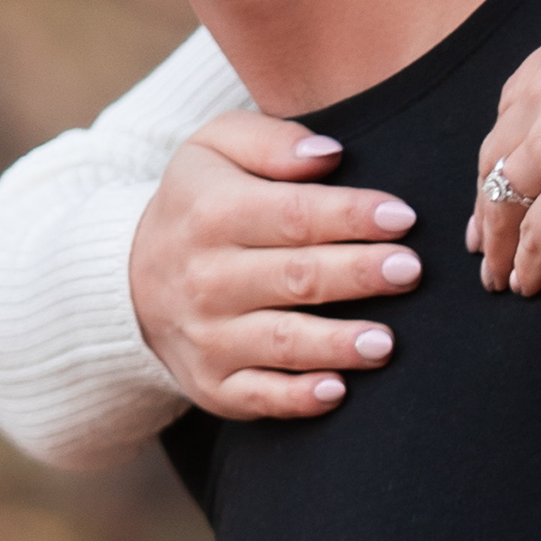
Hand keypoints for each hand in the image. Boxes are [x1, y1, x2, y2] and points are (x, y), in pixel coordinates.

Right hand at [131, 109, 420, 420]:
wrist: (130, 278)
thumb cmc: (199, 203)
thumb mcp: (214, 148)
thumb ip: (270, 141)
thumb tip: (329, 154)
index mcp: (211, 212)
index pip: (293, 215)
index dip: (350, 215)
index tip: (402, 217)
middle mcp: (206, 278)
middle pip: (295, 277)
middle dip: (357, 274)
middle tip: (410, 270)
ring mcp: (208, 336)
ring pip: (281, 341)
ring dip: (336, 344)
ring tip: (385, 342)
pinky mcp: (212, 384)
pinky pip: (257, 396)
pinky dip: (296, 399)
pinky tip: (336, 392)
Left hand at [470, 0, 540, 296]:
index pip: (524, 92)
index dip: (517, 127)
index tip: (515, 151)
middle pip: (500, 148)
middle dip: (489, 185)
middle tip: (484, 219)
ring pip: (503, 199)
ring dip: (495, 235)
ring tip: (493, 267)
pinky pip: (535, 241)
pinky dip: (524, 266)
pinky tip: (524, 285)